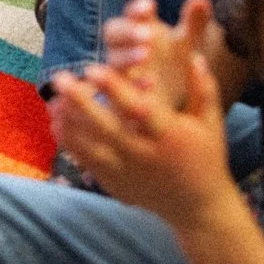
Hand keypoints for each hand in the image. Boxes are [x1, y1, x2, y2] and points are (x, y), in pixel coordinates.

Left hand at [50, 8, 236, 231]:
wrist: (198, 207)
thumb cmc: (206, 157)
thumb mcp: (211, 123)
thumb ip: (203, 88)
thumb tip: (195, 56)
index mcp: (169, 137)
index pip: (137, 109)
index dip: (113, 88)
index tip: (92, 68)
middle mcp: (145, 156)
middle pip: (105, 128)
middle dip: (79, 102)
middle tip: (59, 78)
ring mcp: (127, 173)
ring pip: (89, 147)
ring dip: (67, 122)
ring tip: (52, 99)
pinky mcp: (115, 185)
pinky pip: (86, 162)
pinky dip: (69, 142)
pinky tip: (58, 122)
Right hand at [92, 0, 222, 110]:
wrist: (171, 102)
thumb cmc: (174, 63)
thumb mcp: (188, 42)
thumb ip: (194, 22)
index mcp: (138, 29)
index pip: (131, 14)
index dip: (137, 9)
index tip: (151, 5)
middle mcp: (123, 49)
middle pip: (113, 34)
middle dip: (127, 32)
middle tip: (147, 33)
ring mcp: (120, 72)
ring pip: (113, 60)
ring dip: (126, 57)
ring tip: (145, 54)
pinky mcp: (122, 96)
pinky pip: (119, 89)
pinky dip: (134, 85)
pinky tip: (149, 83)